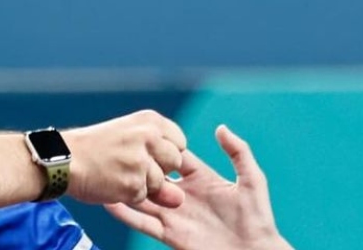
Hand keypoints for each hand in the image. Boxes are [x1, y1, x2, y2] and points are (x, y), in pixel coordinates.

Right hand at [62, 110, 186, 207]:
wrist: (65, 159)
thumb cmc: (95, 148)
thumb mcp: (129, 136)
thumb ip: (158, 159)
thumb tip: (179, 197)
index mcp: (150, 120)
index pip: (179, 142)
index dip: (165, 153)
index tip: (147, 153)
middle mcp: (150, 137)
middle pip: (175, 162)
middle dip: (159, 170)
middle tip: (132, 164)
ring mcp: (142, 161)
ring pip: (160, 183)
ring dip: (143, 184)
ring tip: (118, 172)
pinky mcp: (133, 184)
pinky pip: (143, 196)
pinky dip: (129, 195)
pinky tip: (112, 182)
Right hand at [105, 125, 291, 249]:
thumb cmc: (257, 218)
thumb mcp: (251, 180)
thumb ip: (238, 152)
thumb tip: (220, 128)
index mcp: (202, 179)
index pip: (175, 158)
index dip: (160, 147)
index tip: (141, 134)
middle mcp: (185, 195)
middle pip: (155, 176)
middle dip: (138, 165)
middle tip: (116, 151)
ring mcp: (176, 215)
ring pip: (144, 198)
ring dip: (126, 188)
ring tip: (105, 174)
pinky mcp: (170, 234)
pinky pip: (144, 222)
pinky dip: (126, 214)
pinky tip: (110, 203)